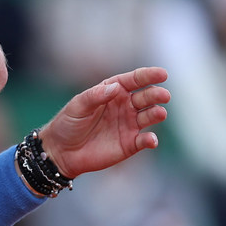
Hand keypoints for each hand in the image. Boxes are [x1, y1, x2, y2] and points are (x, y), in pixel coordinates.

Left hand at [38, 66, 169, 178]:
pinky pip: (144, 140)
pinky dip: (150, 140)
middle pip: (145, 97)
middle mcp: (125, 106)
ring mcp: (129, 124)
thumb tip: (116, 88)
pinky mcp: (130, 144)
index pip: (134, 80)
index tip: (162, 74)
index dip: (148, 76)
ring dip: (156, 114)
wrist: (61, 151)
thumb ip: (95, 96)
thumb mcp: (77, 106)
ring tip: (159, 113)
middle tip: (164, 95)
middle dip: (156, 94)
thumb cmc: (68, 123)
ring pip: (149, 116)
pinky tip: (151, 139)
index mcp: (112, 91)